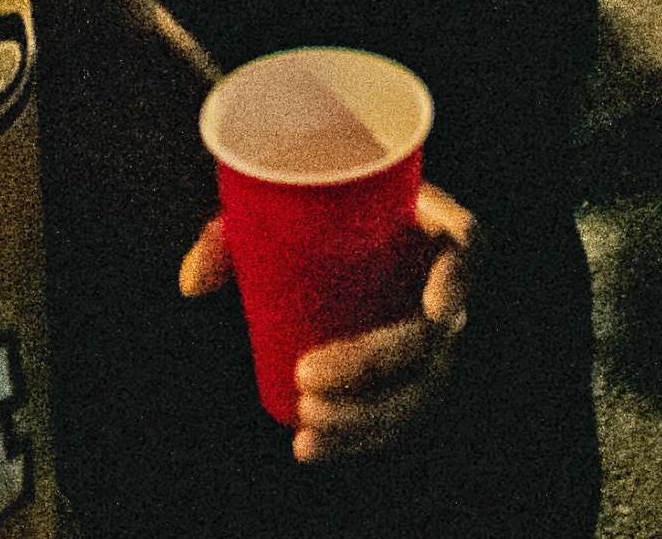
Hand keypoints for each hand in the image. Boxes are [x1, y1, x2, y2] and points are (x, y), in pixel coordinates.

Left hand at [179, 178, 474, 463]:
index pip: (467, 244)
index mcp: (425, 225)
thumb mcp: (268, 212)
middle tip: (306, 374)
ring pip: (418, 392)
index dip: (461, 278)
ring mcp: (432, 342)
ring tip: (307, 420)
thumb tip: (193, 282)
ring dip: (366, 417)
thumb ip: (228, 234)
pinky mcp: (410, 381)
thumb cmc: (305, 217)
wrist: (325, 245)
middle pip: (429, 338)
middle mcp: (441, 287)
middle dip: (373, 366)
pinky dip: (355, 440)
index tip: (433, 307)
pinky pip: (397, 418)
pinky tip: (309, 450)